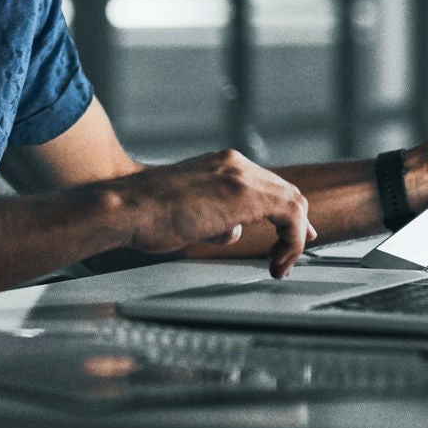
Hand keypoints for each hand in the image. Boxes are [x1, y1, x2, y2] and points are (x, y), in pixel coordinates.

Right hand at [111, 149, 314, 278]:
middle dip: (297, 222)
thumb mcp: (187, 211)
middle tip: (300, 247)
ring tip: (282, 263)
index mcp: (218, 164)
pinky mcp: (246, 195)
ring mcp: (241, 176)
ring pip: (292, 201)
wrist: (127, 207)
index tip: (288, 232)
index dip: (282, 210)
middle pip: (284, 189)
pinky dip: (292, 241)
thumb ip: (214, 216)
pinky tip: (278, 261)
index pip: (265, 183)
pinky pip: (290, 215)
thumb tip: (230, 230)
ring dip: (293, 237)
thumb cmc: (144, 214)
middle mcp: (233, 164)